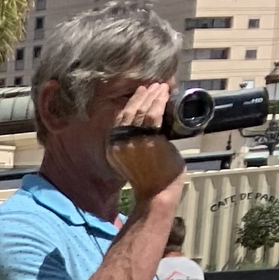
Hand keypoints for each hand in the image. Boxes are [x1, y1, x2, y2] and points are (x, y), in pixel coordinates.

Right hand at [107, 81, 183, 201]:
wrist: (157, 193)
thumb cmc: (150, 178)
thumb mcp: (132, 160)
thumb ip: (133, 144)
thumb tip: (145, 126)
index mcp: (113, 148)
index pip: (119, 119)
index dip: (130, 103)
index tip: (141, 93)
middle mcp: (119, 144)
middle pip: (129, 113)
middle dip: (142, 96)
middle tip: (152, 86)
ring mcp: (133, 143)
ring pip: (141, 111)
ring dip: (152, 96)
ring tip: (161, 87)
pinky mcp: (148, 141)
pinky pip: (153, 115)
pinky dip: (160, 102)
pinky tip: (165, 94)